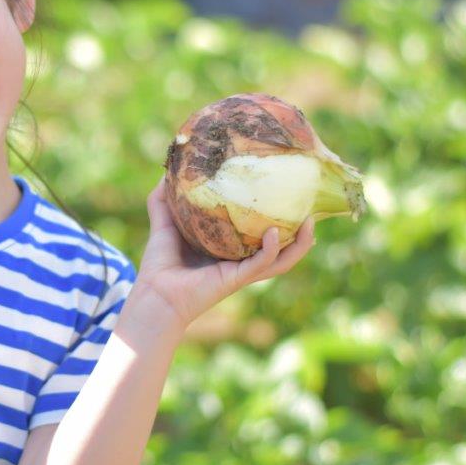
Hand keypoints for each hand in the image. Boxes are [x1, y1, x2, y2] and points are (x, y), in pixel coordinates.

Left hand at [132, 175, 316, 334]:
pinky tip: (276, 233)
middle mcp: (241, 261)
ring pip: (282, 260)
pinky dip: (272, 249)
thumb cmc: (159, 264)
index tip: (292, 198)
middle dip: (301, 233)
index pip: (262, 235)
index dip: (280, 220)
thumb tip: (166, 172)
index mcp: (230, 249)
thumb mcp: (164, 224)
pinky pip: (262, 264)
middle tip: (312, 210)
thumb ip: (164, 200)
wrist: (153, 292)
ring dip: (300, 244)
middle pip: (283, 248)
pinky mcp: (236, 279)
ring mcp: (241, 272)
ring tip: (310, 223)